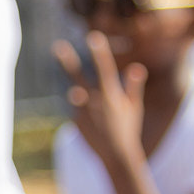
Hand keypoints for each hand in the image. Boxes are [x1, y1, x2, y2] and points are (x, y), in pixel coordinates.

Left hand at [55, 32, 146, 170]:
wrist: (116, 156)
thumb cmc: (128, 130)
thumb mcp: (133, 107)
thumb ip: (133, 86)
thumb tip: (136, 67)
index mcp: (111, 96)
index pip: (105, 69)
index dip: (99, 52)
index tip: (93, 37)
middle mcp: (95, 102)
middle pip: (78, 76)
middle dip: (68, 61)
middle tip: (57, 46)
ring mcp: (83, 112)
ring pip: (76, 95)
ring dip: (81, 96)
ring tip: (96, 112)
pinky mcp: (76, 121)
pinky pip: (77, 110)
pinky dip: (83, 113)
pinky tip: (94, 125)